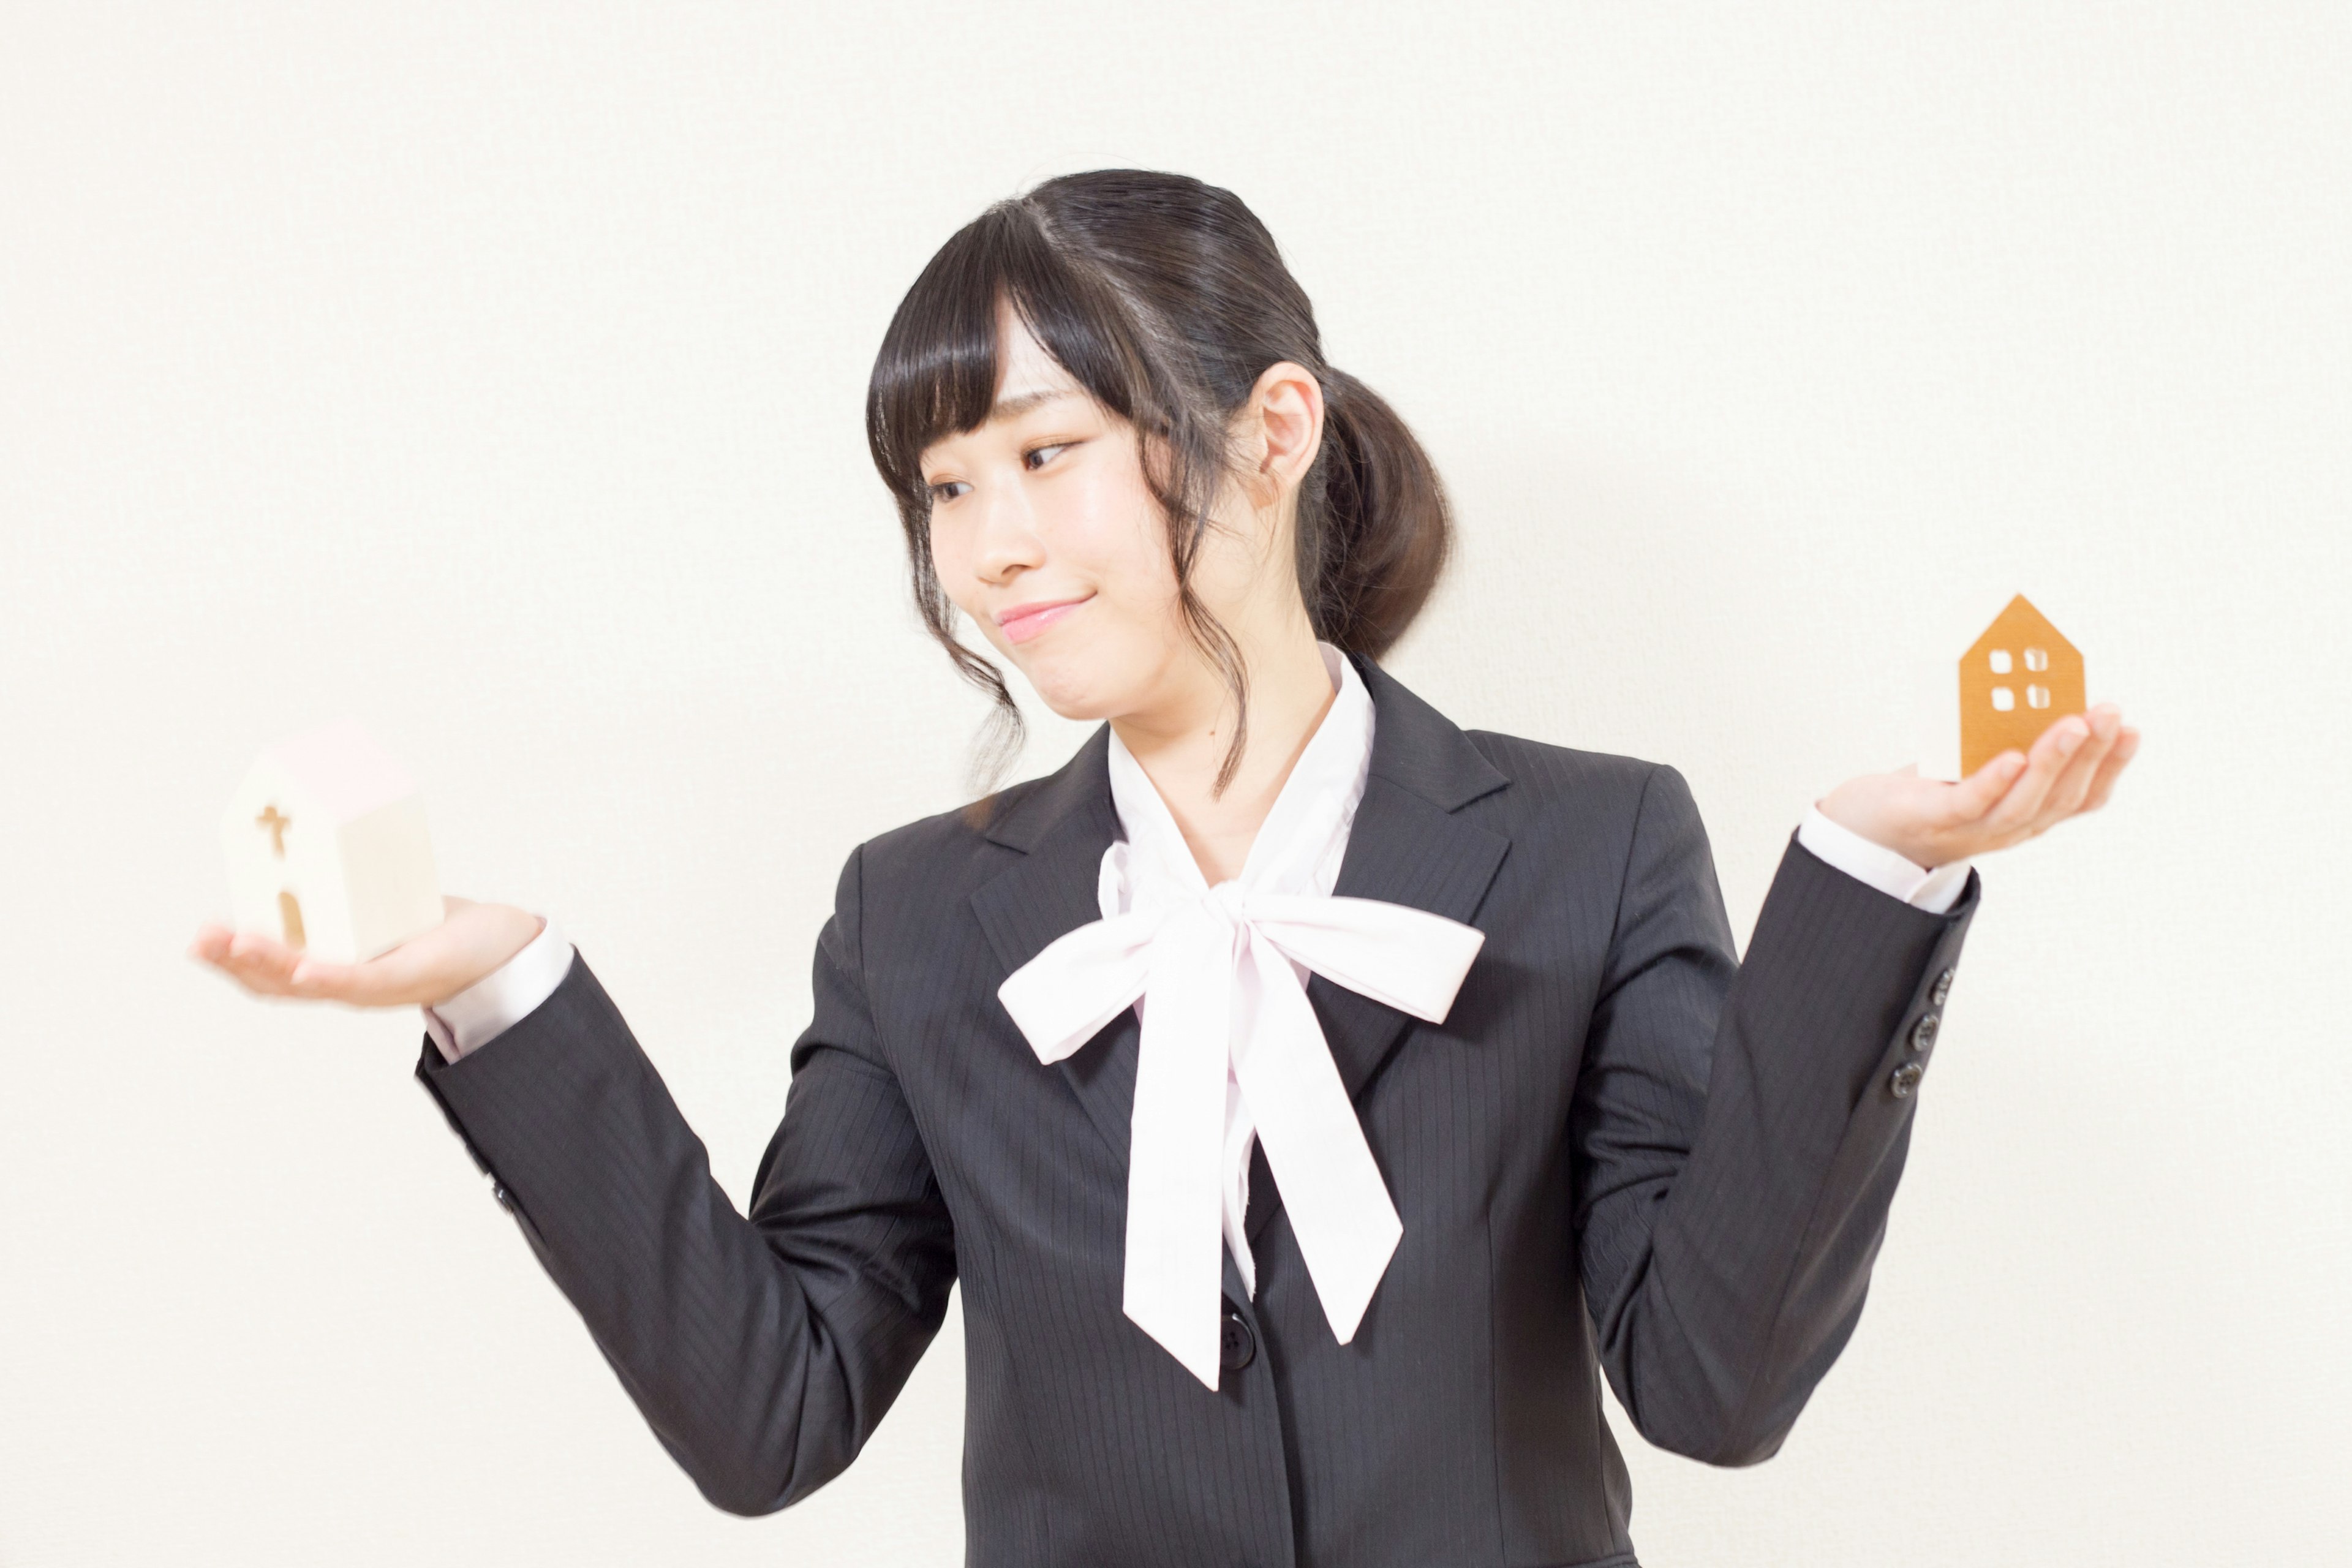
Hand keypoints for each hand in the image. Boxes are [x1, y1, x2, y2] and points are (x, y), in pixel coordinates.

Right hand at [187, 895, 545, 1009]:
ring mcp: (372, 985)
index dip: (232, 957)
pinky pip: (359, 979)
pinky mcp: (404, 978)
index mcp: (331, 963)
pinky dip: (329, 974)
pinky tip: (304, 967)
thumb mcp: (380, 896)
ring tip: (233, 943)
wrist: (499, 947)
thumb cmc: (435, 923)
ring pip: (307, 981)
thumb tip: (314, 825)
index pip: (270, 969)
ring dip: (269, 963)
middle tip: (200, 938)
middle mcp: (344, 982)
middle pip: (275, 979)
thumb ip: (348, 878)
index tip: (202, 937)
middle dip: (233, 960)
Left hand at [1816, 703, 2140, 869]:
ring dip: (2053, 762)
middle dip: (2091, 752)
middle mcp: (2010, 828)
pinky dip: (1994, 782)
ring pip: (2024, 802)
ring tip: (2072, 725)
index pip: (2083, 796)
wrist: (1868, 829)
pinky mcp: (1935, 820)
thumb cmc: (1932, 788)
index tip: (2130, 728)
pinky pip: (1971, 804)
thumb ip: (2011, 739)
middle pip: (2062, 796)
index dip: (2110, 765)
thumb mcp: (1980, 762)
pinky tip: (2011, 758)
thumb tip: (2043, 690)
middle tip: (2108, 712)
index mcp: (2029, 812)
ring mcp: (1974, 829)